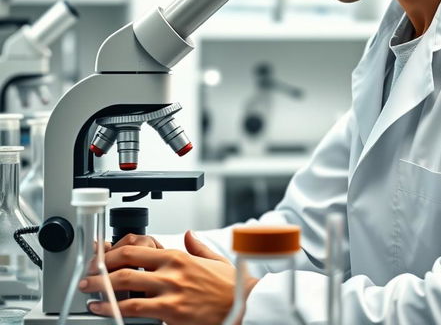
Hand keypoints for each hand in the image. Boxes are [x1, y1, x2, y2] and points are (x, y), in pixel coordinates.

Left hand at [81, 230, 257, 324]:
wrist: (243, 304)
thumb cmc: (229, 286)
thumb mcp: (214, 259)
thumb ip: (198, 247)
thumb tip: (189, 235)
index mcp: (178, 256)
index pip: (136, 249)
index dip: (112, 253)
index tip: (100, 256)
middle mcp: (171, 271)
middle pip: (125, 266)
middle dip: (100, 270)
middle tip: (87, 275)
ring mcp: (169, 292)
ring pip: (126, 289)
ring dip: (101, 291)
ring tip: (88, 293)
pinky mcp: (170, 313)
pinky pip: (136, 311)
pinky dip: (115, 311)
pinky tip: (105, 311)